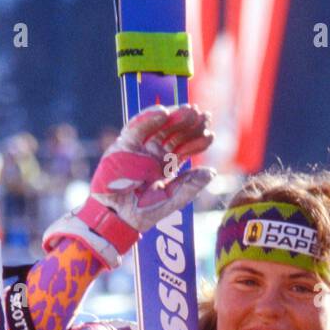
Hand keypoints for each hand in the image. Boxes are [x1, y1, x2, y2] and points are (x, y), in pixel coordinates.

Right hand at [44, 104, 214, 267]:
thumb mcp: (170, 200)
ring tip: (189, 111)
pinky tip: (163, 112)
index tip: (211, 134)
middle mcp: (154, 153)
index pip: (184, 149)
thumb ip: (189, 187)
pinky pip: (137, 127)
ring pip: (159, 127)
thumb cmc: (141, 212)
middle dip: (189, 124)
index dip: (197, 141)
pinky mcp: (124, 144)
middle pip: (174, 134)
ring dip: (174, 117)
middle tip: (203, 116)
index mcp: (166, 165)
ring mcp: (139, 147)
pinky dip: (148, 117)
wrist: (116, 218)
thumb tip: (212, 172)